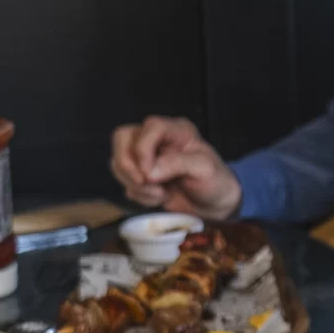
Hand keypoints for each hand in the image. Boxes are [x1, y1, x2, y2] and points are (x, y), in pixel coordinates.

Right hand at [108, 116, 241, 218]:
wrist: (214, 206)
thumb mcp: (203, 169)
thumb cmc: (215, 181)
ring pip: (118, 162)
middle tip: (146, 183)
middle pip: (122, 137)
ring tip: (160, 194)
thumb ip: (177, 165)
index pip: (150, 127)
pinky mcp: (140, 177)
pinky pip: (125, 182)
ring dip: (135, 184)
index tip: (150, 174)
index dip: (143, 149)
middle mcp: (157, 140)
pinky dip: (139, 195)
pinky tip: (158, 199)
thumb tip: (148, 172)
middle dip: (128, 165)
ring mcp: (145, 158)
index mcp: (176, 130)